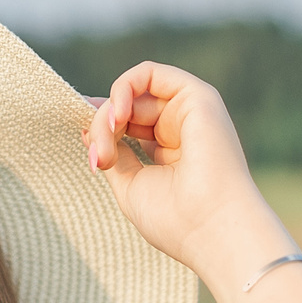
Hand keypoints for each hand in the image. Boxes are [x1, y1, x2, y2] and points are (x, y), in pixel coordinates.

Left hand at [83, 63, 292, 287]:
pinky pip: (149, 73)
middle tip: (99, 160)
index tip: (90, 149)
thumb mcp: (130, 185)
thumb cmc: (175, 220)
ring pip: (131, 94)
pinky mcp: (197, 96)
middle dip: (101, 129)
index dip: (101, 128)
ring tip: (106, 146)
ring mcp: (189, 111)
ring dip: (108, 116)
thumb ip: (113, 152)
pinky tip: (118, 115)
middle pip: (125, 110)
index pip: (128, 125)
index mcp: (169, 152)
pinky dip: (123, 87)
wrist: (212, 229)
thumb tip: (89, 127)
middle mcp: (181, 129)